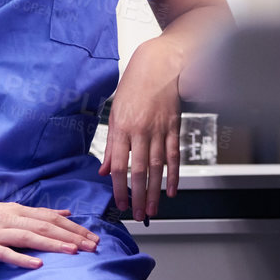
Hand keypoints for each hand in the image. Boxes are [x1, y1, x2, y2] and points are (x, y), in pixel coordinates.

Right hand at [0, 198, 99, 269]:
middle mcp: (9, 219)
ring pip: (29, 237)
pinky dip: (21, 258)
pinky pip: (4, 252)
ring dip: (53, 244)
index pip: (51, 218)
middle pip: (45, 227)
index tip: (93, 237)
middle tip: (93, 246)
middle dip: (71, 236)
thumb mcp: (9, 210)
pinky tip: (37, 264)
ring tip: (74, 251)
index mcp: (17, 210)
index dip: (74, 228)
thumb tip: (66, 213)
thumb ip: (37, 213)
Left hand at [97, 37, 180, 219]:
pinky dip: (174, 175)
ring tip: (153, 209)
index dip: (119, 187)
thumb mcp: (115, 113)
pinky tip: (173, 190)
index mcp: (122, 127)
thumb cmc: (134, 86)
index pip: (119, 165)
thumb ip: (111, 145)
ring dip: (155, 191)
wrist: (159, 65)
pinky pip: (175, 156)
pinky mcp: (175, 127)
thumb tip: (104, 169)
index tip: (121, 202)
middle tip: (138, 214)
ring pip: (158, 167)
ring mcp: (160, 130)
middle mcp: (141, 130)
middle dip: (138, 196)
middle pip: (139, 170)